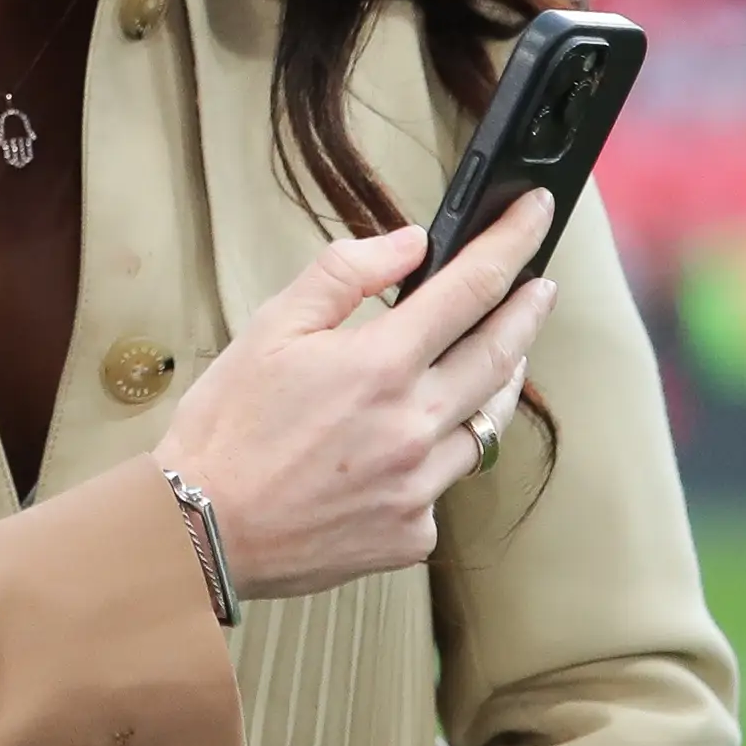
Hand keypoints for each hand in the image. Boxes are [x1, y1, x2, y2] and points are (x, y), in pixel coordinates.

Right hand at [156, 188, 559, 604]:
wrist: (204, 531)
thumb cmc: (226, 427)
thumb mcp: (269, 329)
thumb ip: (343, 275)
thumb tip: (410, 244)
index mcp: (379, 365)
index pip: (471, 287)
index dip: (511, 242)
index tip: (534, 211)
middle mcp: (413, 425)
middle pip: (500, 355)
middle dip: (528, 312)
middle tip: (541, 286)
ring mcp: (420, 485)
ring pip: (487, 424)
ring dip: (499, 381)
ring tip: (501, 354)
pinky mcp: (414, 533)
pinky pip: (446, 482)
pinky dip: (439, 453)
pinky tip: (413, 444)